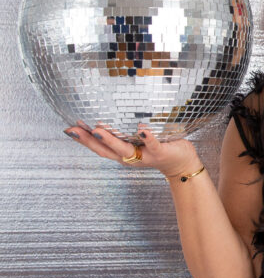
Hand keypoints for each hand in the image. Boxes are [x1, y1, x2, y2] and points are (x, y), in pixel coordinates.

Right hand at [63, 120, 200, 178]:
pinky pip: (153, 145)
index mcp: (122, 154)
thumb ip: (124, 133)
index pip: (98, 147)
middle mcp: (130, 157)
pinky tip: (141, 128)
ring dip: (110, 140)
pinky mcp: (160, 152)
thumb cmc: (157, 148)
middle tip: (74, 129)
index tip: (68, 129)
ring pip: (124, 149)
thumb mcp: (136, 141)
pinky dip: (147, 137)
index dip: (83, 139)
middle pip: (105, 151)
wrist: (180, 164)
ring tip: (98, 128)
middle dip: (89, 140)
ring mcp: (144, 155)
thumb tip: (111, 113)